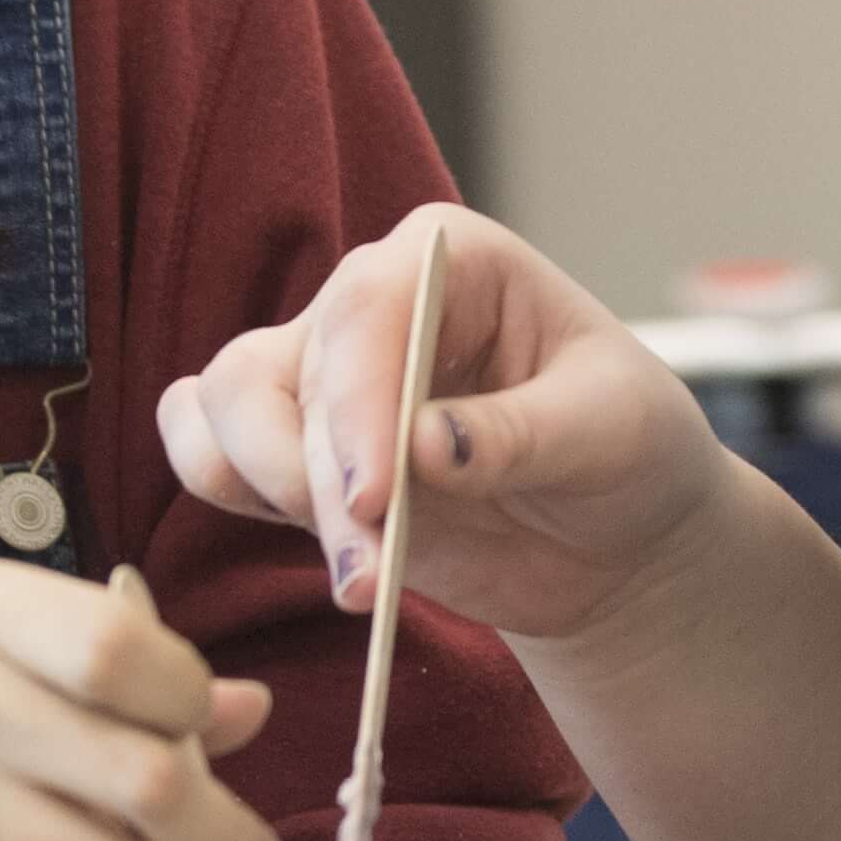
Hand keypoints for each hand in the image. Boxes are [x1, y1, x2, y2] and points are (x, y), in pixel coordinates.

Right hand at [157, 206, 736, 649]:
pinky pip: (211, 449)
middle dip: (317, 478)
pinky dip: (228, 491)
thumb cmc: (629, 453)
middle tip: (369, 573)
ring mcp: (324, 376)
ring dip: (269, 493)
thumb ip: (522, 436)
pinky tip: (312, 544)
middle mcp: (370, 302)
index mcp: (450, 259)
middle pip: (283, 368)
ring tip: (360, 581)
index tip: (375, 497)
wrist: (614, 537)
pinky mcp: (299, 448)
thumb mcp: (613, 435)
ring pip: (226, 405)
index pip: (366, 305)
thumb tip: (426, 447)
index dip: (355, 401)